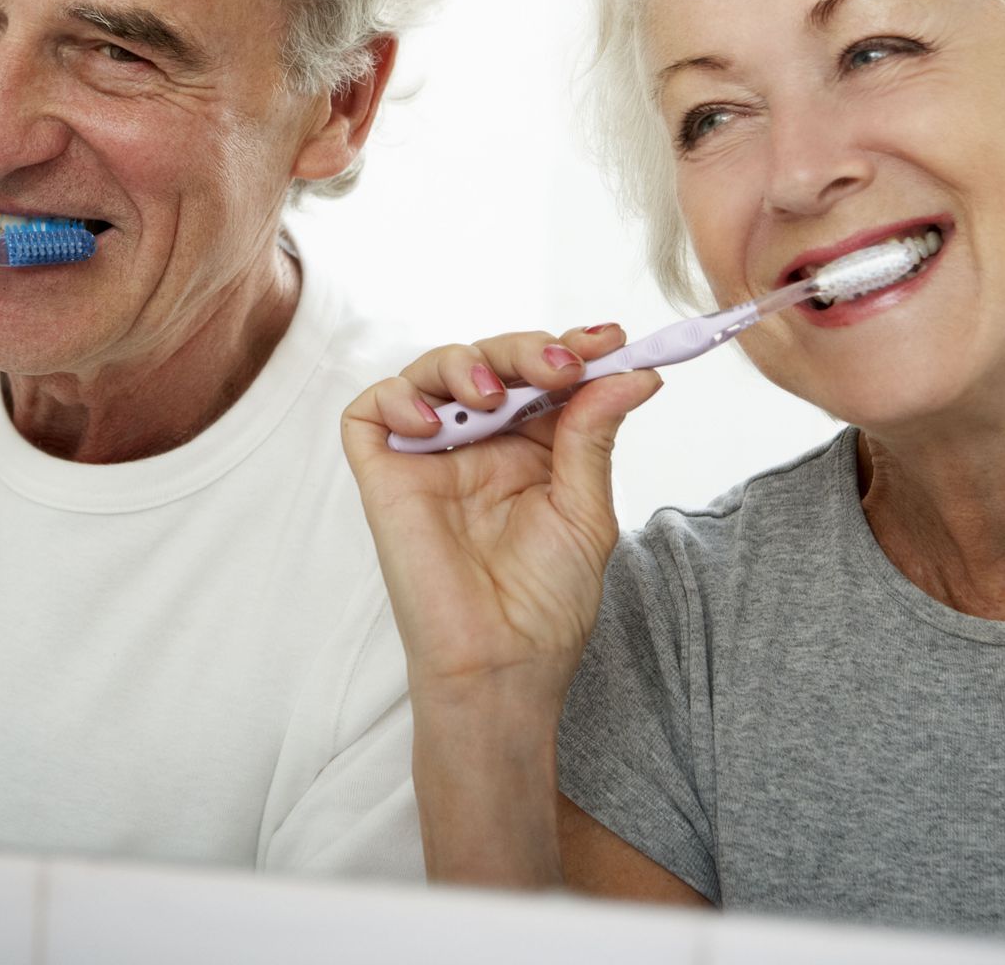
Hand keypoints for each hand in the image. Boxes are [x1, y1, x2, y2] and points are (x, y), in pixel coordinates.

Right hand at [341, 325, 661, 715]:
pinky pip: (370, 412)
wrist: (504, 663)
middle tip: (561, 365)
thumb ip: (594, 434)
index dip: (571, 349)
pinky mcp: (384, 476)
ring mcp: (429, 458)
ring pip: (431, 372)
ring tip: (494, 395)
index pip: (542, 377)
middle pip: (490, 361)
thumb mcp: (586, 510)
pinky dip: (397, 398)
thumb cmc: (547, 603)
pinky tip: (436, 425)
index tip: (609, 340)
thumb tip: (634, 372)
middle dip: (526, 350)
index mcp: (530, 450)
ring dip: (465, 362)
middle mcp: (478, 445)